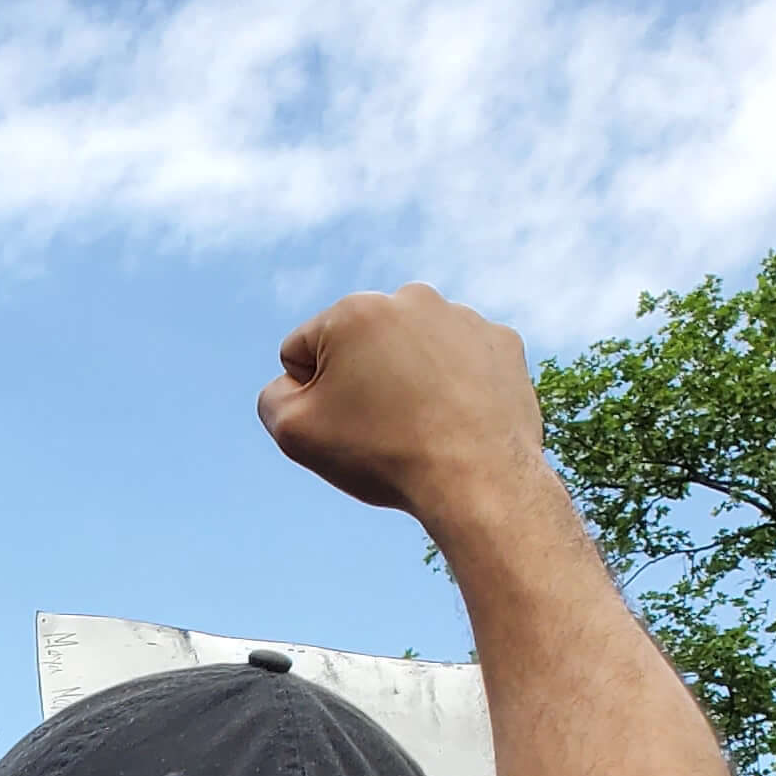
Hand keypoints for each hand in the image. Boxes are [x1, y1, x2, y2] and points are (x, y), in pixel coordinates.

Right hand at [257, 283, 549, 529]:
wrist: (478, 478)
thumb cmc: (381, 453)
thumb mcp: (294, 433)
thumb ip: (273, 397)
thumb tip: (293, 381)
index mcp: (354, 311)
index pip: (300, 352)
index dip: (308, 396)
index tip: (340, 422)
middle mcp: (411, 298)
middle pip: (359, 346)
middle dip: (360, 380)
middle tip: (379, 427)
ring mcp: (463, 317)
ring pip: (410, 351)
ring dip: (406, 381)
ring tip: (420, 425)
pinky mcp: (502, 341)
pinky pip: (458, 361)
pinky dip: (451, 386)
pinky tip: (455, 419)